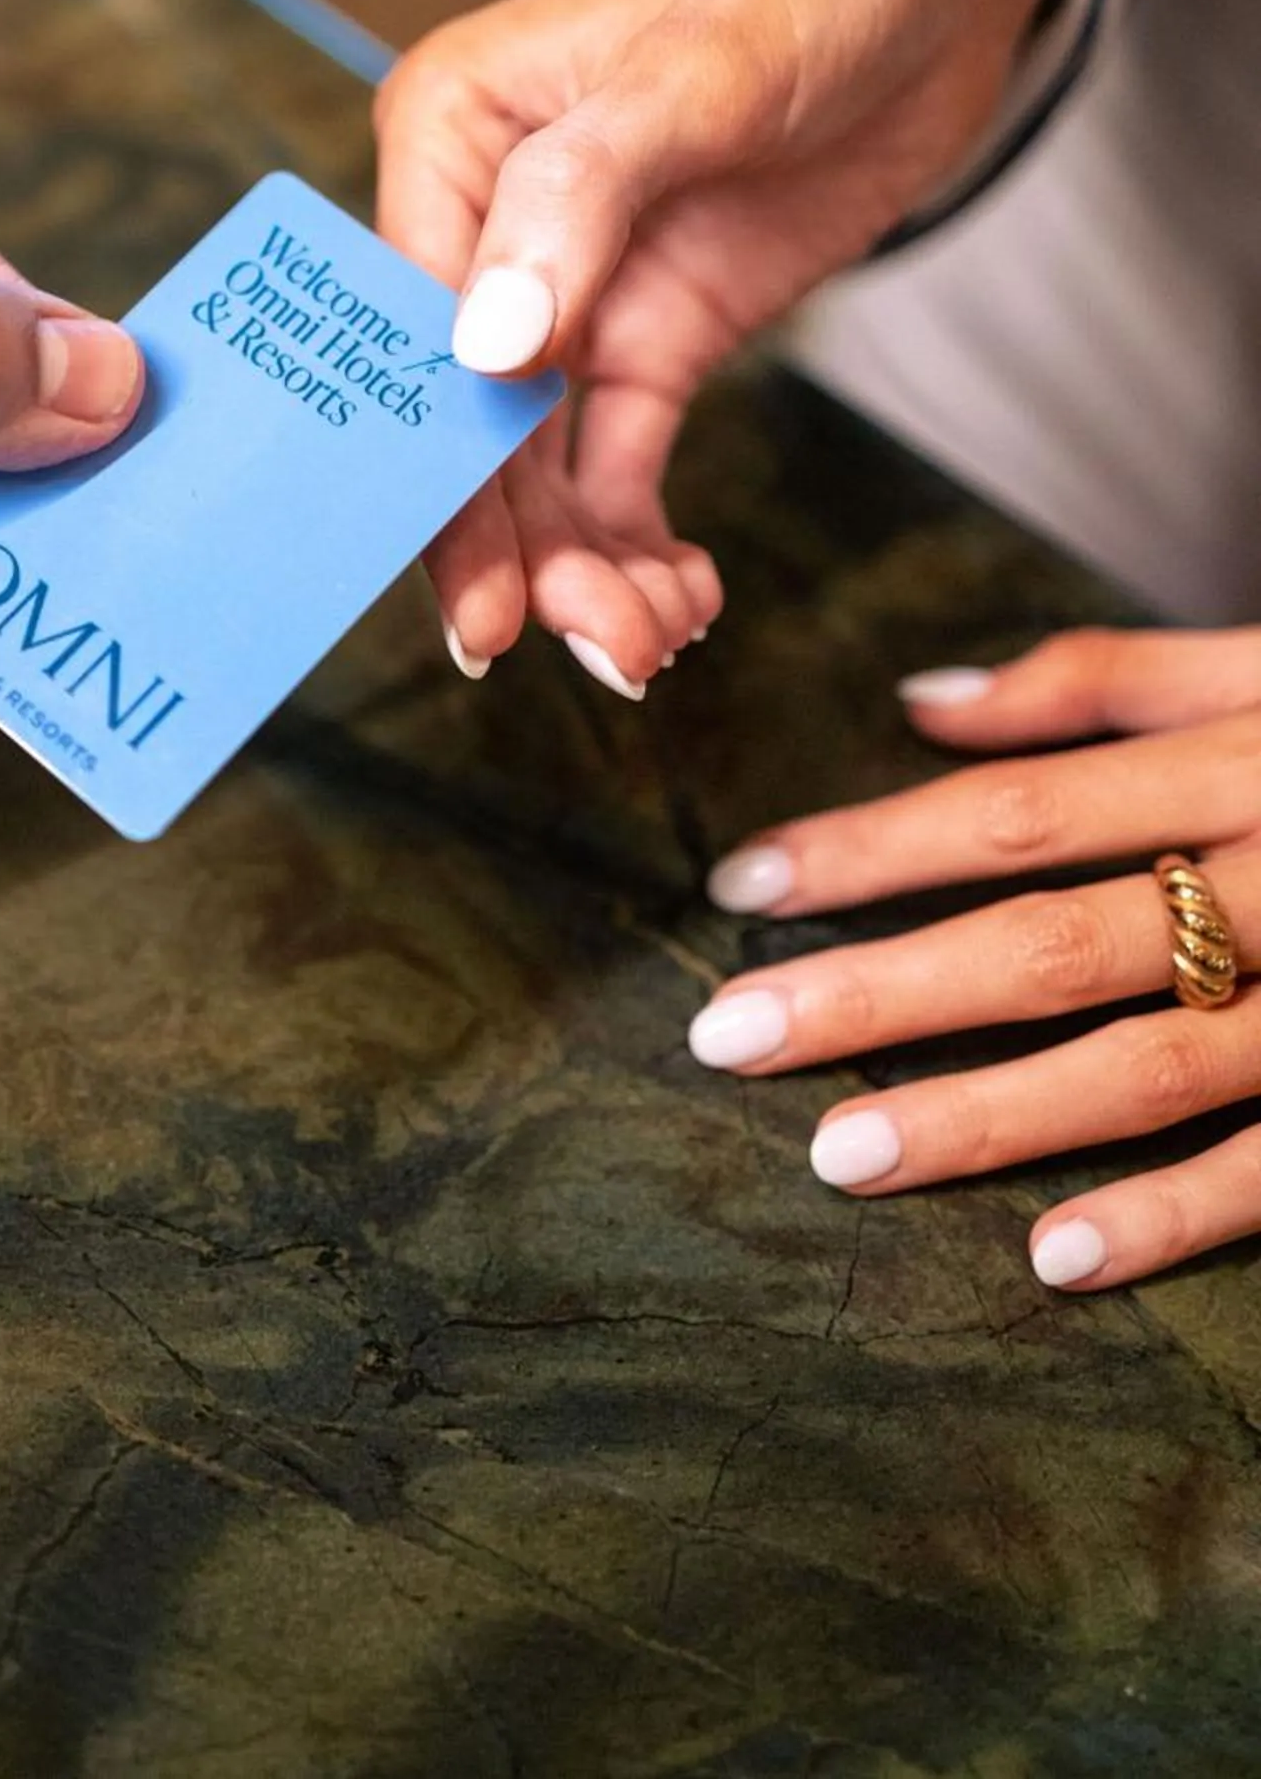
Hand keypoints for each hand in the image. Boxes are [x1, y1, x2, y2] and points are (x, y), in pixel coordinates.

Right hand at [375, 0, 1056, 690]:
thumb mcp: (694, 77)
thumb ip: (573, 209)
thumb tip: (478, 355)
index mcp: (450, 133)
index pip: (408, 331)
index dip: (431, 469)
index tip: (475, 597)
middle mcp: (487, 221)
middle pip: (466, 419)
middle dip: (517, 544)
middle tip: (583, 648)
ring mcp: (570, 286)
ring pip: (540, 463)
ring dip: (584, 563)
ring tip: (650, 642)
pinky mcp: (650, 328)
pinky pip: (613, 463)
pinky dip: (634, 542)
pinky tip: (676, 601)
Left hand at [691, 630, 1260, 1290]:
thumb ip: (1103, 679)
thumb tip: (920, 698)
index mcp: (1240, 762)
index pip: (1019, 810)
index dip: (871, 846)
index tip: (741, 889)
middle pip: (1051, 937)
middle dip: (880, 991)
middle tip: (728, 1038)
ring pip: (1147, 1062)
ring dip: (987, 1117)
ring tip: (843, 1158)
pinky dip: (1170, 1216)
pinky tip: (1048, 1257)